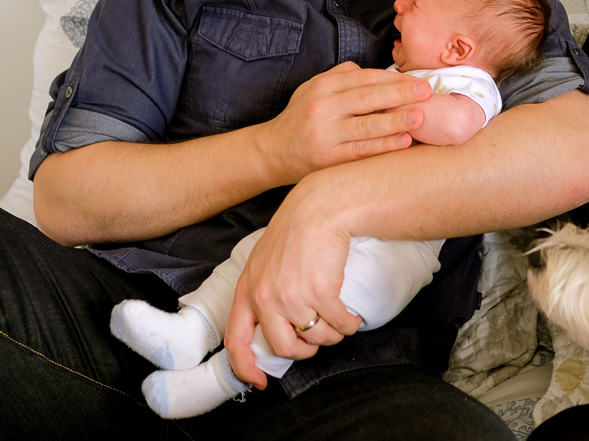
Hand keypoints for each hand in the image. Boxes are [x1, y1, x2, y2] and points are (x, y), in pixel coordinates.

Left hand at [223, 179, 362, 388]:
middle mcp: (266, 297)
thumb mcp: (264, 260)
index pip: (236, 340)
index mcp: (248, 290)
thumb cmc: (297, 230)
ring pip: (316, 338)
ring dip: (332, 336)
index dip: (246, 366)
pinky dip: (349, 325)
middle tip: (317, 338)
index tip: (259, 381)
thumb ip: (262, 289)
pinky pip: (339, 324)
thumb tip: (273, 322)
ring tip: (338, 321)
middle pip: (284, 347)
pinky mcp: (321, 293)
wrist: (322, 207)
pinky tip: (352, 316)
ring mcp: (293, 297)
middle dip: (306, 350)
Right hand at [260, 62, 429, 182]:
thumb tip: (377, 71)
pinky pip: (360, 151)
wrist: (272, 152)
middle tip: (427, 91)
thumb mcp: (313, 89)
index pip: (363, 78)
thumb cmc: (301, 118)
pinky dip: (383, 146)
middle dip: (399, 93)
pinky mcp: (328, 159)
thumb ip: (342, 76)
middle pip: (366, 97)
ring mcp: (325, 135)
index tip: (417, 80)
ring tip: (421, 116)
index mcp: (322, 87)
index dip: (392, 78)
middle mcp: (322, 108)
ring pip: (365, 126)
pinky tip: (404, 141)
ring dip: (395, 120)